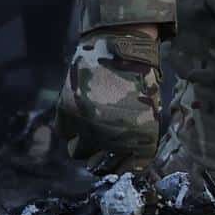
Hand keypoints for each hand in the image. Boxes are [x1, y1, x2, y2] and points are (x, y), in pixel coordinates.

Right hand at [55, 25, 162, 172]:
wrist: (121, 45)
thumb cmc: (141, 76)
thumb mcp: (150, 111)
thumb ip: (138, 138)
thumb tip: (128, 160)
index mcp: (141, 140)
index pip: (129, 170)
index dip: (123, 165)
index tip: (119, 159)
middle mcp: (114, 138)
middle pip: (101, 166)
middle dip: (101, 159)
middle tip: (101, 148)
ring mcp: (89, 126)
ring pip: (78, 152)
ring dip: (83, 145)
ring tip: (88, 130)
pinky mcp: (69, 112)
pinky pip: (64, 132)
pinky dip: (69, 127)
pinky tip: (78, 115)